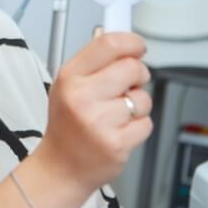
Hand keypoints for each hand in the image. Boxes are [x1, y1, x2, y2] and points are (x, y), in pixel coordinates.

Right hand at [35, 33, 151, 193]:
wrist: (61, 166)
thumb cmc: (66, 125)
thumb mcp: (67, 86)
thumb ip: (93, 64)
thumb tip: (122, 44)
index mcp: (70, 77)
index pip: (108, 45)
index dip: (131, 41)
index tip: (137, 46)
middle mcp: (82, 96)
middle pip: (132, 68)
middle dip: (138, 75)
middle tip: (128, 85)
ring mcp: (99, 121)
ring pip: (143, 98)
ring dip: (137, 105)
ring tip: (117, 114)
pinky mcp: (117, 143)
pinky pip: (146, 123)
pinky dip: (138, 127)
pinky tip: (119, 130)